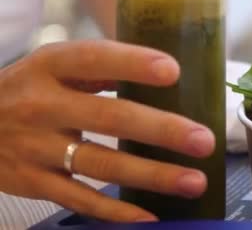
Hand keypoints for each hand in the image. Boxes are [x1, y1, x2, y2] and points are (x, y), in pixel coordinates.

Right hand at [0, 40, 214, 221]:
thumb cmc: (27, 89)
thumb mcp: (53, 66)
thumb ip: (100, 67)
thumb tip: (163, 71)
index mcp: (49, 66)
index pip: (94, 59)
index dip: (133, 64)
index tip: (173, 72)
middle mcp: (41, 105)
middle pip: (108, 118)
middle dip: (161, 130)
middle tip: (204, 140)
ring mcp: (35, 148)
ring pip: (101, 164)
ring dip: (152, 175)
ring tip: (193, 181)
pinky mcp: (33, 182)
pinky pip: (79, 199)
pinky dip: (116, 210)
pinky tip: (150, 215)